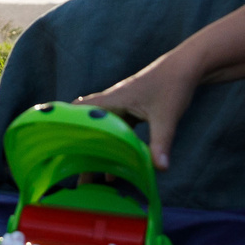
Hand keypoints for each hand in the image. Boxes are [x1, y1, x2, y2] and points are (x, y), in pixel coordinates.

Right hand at [76, 56, 201, 168]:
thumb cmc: (174, 85)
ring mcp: (123, 105)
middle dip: (83, 151)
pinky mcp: (134, 108)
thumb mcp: (166, 117)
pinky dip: (115, 145)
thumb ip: (161, 143)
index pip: (80, 111)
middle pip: (90, 127)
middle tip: (78, 177)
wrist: (188, 66)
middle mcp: (113, 102)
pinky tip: (118, 166)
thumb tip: (160, 169)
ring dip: (99, 150)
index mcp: (113, 100)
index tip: (56, 147)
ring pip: (104, 130)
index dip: (66, 126)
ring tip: (95, 178)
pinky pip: (118, 130)